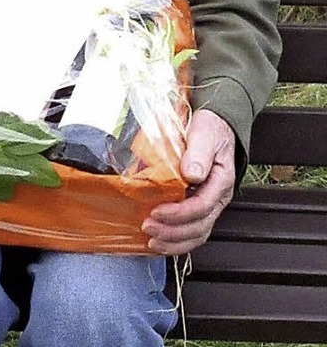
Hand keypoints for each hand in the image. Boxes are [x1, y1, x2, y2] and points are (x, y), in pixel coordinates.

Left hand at [142, 108, 235, 254]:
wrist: (215, 127)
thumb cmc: (211, 130)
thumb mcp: (205, 134)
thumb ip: (199, 153)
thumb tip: (191, 173)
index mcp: (221, 181)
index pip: (203, 206)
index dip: (180, 213)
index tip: (158, 211)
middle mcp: (217, 197)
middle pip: (200, 225)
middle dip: (173, 231)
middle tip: (148, 227)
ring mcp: (209, 204)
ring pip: (197, 233)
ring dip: (174, 241)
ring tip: (152, 241)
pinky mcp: (199, 206)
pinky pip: (192, 231)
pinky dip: (176, 240)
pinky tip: (160, 241)